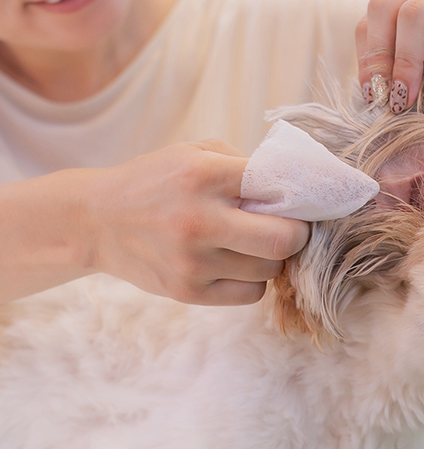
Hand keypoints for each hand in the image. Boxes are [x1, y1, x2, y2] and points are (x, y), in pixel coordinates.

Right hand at [86, 140, 309, 304]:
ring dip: (271, 258)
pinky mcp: (188, 292)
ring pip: (270, 270)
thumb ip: (244, 166)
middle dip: (296, 235)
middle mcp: (198, 220)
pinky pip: (250, 293)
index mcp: (203, 175)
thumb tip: (296, 189)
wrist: (98, 220)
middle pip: (283, 240)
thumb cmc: (157, 183)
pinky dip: (253, 280)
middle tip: (289, 229)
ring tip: (254, 245)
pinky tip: (237, 265)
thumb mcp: (195, 154)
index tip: (299, 201)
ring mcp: (192, 261)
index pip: (277, 186)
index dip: (297, 196)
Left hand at [356, 0, 423, 112]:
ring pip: (415, 14)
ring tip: (409, 104)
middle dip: (380, 59)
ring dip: (405, 65)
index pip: (375, 12)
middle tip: (388, 102)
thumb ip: (412, 73)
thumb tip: (373, 102)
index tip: (372, 98)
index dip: (368, 55)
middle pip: (387, 5)